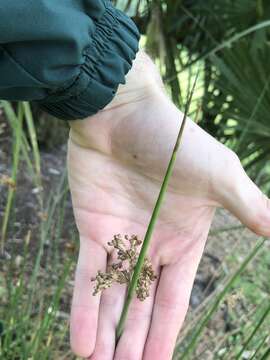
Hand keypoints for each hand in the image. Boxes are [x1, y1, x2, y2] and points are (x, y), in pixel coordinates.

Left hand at [67, 51, 269, 358]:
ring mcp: (119, 239)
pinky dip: (84, 309)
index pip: (174, 299)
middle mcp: (151, 244)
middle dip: (134, 343)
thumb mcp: (220, 176)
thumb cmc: (175, 141)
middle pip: (141, 305)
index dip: (166, 334)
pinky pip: (87, 277)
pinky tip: (82, 343)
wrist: (124, 113)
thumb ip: (248, 207)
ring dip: (107, 335)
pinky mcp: (91, 230)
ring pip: (113, 297)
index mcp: (184, 240)